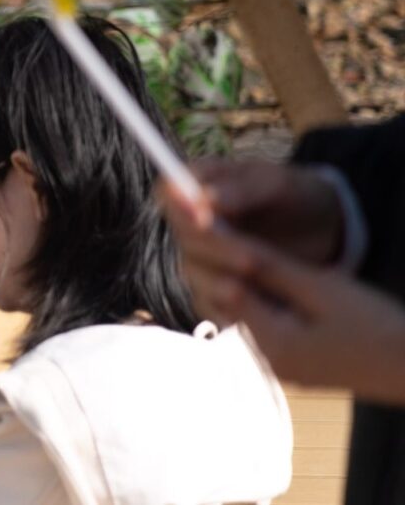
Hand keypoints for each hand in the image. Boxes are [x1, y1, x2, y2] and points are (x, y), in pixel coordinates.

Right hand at [162, 160, 348, 329]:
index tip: (204, 220)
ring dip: (219, 283)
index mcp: (197, 184)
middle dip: (215, 251)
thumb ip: (241, 191)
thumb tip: (204, 199)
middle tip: (249, 260)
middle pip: (184, 238)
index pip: (170, 194)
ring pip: (194, 273)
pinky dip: (226, 310)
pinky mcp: (214, 287)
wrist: (322, 229)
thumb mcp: (276, 185)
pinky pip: (210, 302)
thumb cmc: (295, 195)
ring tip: (248, 291)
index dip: (181, 208)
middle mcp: (191, 221)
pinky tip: (250, 316)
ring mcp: (200, 256)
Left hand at [188, 224, 404, 404]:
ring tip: (219, 235)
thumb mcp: (321, 288)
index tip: (201, 212)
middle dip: (209, 259)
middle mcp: (260, 358)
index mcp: (270, 343)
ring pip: (227, 310)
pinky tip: (245, 268)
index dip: (211, 246)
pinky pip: (246, 322)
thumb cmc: (376, 325)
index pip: (224, 284)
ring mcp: (270, 364)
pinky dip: (241, 294)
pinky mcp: (281, 361)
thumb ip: (269, 266)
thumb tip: (221, 237)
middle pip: (217, 300)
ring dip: (221, 274)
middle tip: (200, 218)